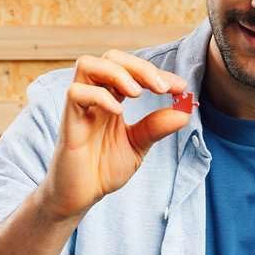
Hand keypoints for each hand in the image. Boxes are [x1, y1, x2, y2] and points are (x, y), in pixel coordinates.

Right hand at [39, 50, 190, 221]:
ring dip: (117, 73)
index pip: (132, 70)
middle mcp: (95, 96)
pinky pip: (76, 93)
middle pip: (111, 57)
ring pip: (87, 64)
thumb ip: (157, 126)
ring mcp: (80, 107)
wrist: (80, 197)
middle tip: (162, 88)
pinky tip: (118, 112)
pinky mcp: (68, 123)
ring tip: (138, 93)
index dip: (158, 74)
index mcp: (112, 98)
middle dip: (140, 66)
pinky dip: (100, 97)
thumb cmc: (103, 168)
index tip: (181, 88)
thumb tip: (186, 110)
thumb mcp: (138, 145)